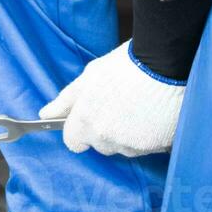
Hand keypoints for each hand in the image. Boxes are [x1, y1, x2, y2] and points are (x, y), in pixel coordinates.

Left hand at [39, 40, 184, 156]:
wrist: (165, 64)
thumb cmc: (125, 65)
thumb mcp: (90, 76)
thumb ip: (66, 99)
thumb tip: (45, 114)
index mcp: (86, 122)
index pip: (73, 142)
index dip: (79, 129)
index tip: (89, 118)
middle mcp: (107, 139)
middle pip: (100, 145)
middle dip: (106, 130)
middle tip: (119, 105)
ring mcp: (133, 145)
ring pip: (124, 147)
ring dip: (128, 134)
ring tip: (139, 106)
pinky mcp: (156, 147)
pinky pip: (148, 147)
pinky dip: (149, 136)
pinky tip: (154, 114)